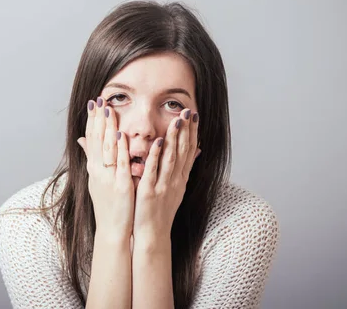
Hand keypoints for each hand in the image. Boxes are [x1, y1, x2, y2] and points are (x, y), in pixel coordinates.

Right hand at [77, 97, 134, 242]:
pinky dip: (120, 149)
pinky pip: (120, 164)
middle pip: (97, 140)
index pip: (92, 138)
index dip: (92, 120)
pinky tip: (121, 135)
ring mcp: (108, 177)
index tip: (93, 102)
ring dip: (108, 128)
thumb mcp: (96, 179)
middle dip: (98, 119)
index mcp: (94, 167)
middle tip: (99, 99)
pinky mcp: (120, 185)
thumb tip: (82, 140)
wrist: (112, 229)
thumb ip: (91, 158)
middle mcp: (98, 170)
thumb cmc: (108, 205)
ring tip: (109, 110)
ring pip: (107, 148)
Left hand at [133, 108, 199, 242]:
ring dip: (174, 138)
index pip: (189, 151)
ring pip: (171, 158)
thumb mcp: (176, 189)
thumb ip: (183, 169)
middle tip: (189, 111)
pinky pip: (153, 171)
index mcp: (181, 178)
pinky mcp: (149, 192)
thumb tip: (197, 151)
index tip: (194, 116)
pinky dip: (155, 156)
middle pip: (183, 151)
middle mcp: (175, 180)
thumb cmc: (161, 211)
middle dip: (186, 130)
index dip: (193, 133)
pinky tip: (157, 141)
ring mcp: (163, 186)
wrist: (153, 235)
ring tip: (177, 120)